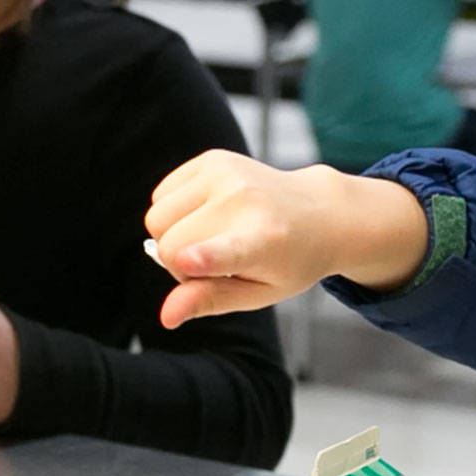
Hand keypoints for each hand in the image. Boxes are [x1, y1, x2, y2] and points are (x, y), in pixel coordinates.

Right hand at [144, 150, 429, 327]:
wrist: (319, 211)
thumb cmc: (288, 260)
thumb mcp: (260, 293)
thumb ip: (211, 301)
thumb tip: (165, 317)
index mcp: (264, 241)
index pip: (222, 251)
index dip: (200, 258)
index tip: (187, 262)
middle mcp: (243, 199)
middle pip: (168, 245)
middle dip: (178, 263)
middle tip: (215, 264)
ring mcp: (225, 173)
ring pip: (155, 219)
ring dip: (173, 236)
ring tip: (212, 236)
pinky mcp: (212, 159)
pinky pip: (160, 196)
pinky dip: (174, 211)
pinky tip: (208, 214)